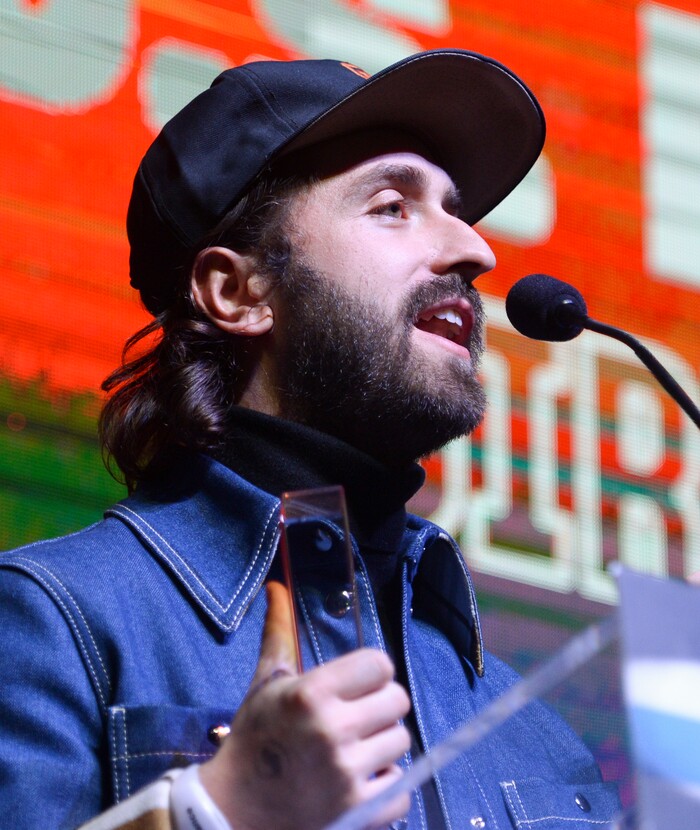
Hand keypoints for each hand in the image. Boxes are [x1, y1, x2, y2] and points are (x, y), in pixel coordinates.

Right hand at [199, 581, 411, 829]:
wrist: (232, 810)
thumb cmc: (254, 738)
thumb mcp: (266, 683)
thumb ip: (280, 633)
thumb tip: (276, 587)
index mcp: (312, 694)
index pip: (380, 664)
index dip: (371, 672)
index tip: (356, 685)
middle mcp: (332, 731)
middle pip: (398, 700)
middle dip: (380, 705)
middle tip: (356, 716)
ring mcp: (346, 775)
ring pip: (402, 741)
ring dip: (382, 744)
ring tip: (354, 749)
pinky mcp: (357, 811)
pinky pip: (402, 788)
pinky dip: (386, 785)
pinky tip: (360, 780)